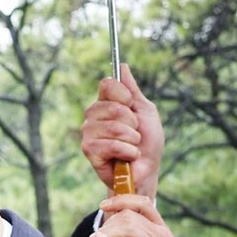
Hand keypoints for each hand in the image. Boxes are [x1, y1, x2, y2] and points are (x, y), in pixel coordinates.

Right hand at [80, 66, 164, 197]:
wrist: (146, 170)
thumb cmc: (147, 142)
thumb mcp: (145, 110)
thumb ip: (132, 89)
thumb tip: (122, 66)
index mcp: (105, 103)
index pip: (107, 84)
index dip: (124, 95)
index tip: (131, 106)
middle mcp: (93, 116)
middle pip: (113, 106)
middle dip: (132, 122)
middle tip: (134, 134)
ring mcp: (88, 134)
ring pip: (114, 127)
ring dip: (131, 139)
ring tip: (131, 147)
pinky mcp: (89, 151)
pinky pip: (112, 144)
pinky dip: (127, 152)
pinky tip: (127, 157)